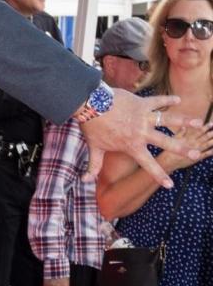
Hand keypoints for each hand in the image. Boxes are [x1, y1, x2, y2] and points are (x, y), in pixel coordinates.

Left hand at [80, 89, 201, 186]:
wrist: (91, 105)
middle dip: (182, 149)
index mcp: (132, 146)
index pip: (148, 165)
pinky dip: (168, 100)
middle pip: (166, 143)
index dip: (159, 176)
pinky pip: (159, 101)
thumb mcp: (94, 149)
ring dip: (185, 121)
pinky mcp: (142, 103)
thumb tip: (85, 180)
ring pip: (168, 119)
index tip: (170, 185)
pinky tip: (179, 99)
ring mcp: (144, 117)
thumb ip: (93, 166)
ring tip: (200, 123)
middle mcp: (141, 133)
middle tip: (195, 155)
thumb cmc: (93, 127)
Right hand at [158, 121, 212, 173]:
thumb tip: (184, 126)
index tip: (211, 123)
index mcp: (189, 138)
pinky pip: (206, 154)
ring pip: (207, 144)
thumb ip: (180, 133)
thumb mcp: (173, 140)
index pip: (199, 131)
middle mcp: (193, 144)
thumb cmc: (170, 151)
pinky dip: (211, 151)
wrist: (168, 162)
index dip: (206, 127)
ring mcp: (196, 151)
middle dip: (212, 133)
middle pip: (205, 137)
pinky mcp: (196, 158)